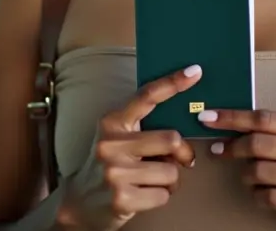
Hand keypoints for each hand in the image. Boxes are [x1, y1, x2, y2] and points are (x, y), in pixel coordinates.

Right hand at [58, 65, 201, 230]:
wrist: (80, 204)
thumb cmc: (110, 165)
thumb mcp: (119, 137)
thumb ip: (145, 126)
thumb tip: (187, 118)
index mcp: (113, 122)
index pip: (147, 96)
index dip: (172, 83)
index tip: (195, 72)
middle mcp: (110, 144)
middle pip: (172, 139)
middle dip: (181, 154)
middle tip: (177, 160)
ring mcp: (115, 173)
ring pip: (171, 172)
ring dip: (170, 180)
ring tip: (152, 181)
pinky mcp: (121, 199)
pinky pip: (164, 195)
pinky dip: (161, 196)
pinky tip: (143, 195)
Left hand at [198, 109, 275, 230]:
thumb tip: (232, 124)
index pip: (264, 117)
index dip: (232, 117)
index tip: (207, 118)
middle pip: (258, 143)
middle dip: (233, 147)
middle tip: (219, 151)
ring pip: (259, 171)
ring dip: (247, 176)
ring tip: (251, 178)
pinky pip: (267, 196)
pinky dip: (257, 196)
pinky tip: (263, 194)